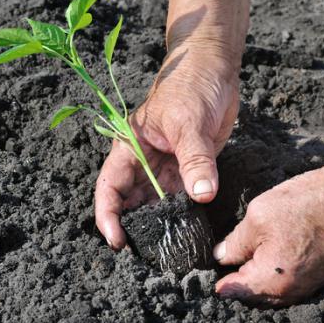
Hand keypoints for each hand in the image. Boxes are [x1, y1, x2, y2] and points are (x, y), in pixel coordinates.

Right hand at [95, 43, 239, 247]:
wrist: (215, 69)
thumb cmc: (191, 85)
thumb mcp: (189, 123)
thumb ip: (195, 160)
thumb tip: (201, 195)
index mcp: (129, 147)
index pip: (109, 188)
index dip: (108, 216)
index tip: (117, 241)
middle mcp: (144, 161)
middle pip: (130, 202)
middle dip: (134, 227)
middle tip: (147, 254)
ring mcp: (166, 167)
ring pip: (156, 203)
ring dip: (160, 223)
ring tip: (168, 248)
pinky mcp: (188, 168)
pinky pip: (182, 197)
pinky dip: (184, 213)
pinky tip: (189, 230)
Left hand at [213, 158, 323, 305]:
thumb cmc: (308, 204)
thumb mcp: (258, 217)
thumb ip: (234, 243)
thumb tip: (220, 257)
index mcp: (270, 281)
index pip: (231, 291)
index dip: (215, 278)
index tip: (201, 268)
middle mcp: (289, 293)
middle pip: (250, 295)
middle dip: (234, 279)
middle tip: (221, 256)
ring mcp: (305, 287)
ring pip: (268, 290)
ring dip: (254, 276)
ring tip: (241, 253)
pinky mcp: (316, 276)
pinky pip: (285, 282)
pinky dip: (272, 272)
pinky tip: (266, 252)